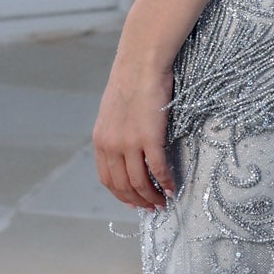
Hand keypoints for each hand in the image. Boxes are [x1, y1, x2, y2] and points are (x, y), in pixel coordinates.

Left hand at [93, 51, 177, 210]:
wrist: (140, 64)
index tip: (134, 203)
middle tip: (152, 208)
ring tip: (163, 202)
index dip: (121, 195)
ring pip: (139, 182)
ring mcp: (129, 142)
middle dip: (138, 201)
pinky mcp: (149, 137)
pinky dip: (166, 183)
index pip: (107, 179)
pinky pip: (158, 168)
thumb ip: (115, 134)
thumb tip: (126, 152)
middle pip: (123, 185)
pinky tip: (173, 188)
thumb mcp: (112, 113)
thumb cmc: (131, 83)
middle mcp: (111, 145)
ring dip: (152, 197)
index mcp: (101, 141)